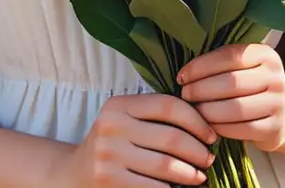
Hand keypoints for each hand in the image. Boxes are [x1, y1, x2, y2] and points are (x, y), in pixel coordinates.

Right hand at [58, 92, 218, 186]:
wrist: (74, 175)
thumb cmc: (112, 146)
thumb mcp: (124, 121)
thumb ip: (153, 117)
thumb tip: (202, 125)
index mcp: (119, 105)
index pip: (168, 105)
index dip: (196, 120)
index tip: (211, 134)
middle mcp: (112, 126)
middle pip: (171, 138)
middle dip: (198, 151)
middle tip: (209, 159)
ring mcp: (109, 155)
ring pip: (166, 166)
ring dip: (191, 174)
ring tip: (200, 176)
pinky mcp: (109, 181)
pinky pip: (154, 187)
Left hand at [177, 44, 284, 153]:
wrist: (281, 114)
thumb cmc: (249, 85)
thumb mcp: (242, 66)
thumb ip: (220, 63)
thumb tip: (184, 73)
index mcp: (266, 54)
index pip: (230, 56)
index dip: (202, 66)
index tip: (182, 75)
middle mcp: (276, 77)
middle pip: (232, 82)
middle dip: (201, 89)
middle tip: (184, 94)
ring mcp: (278, 104)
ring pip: (236, 108)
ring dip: (208, 110)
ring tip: (193, 109)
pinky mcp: (274, 128)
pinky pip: (241, 129)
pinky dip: (219, 127)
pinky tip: (207, 124)